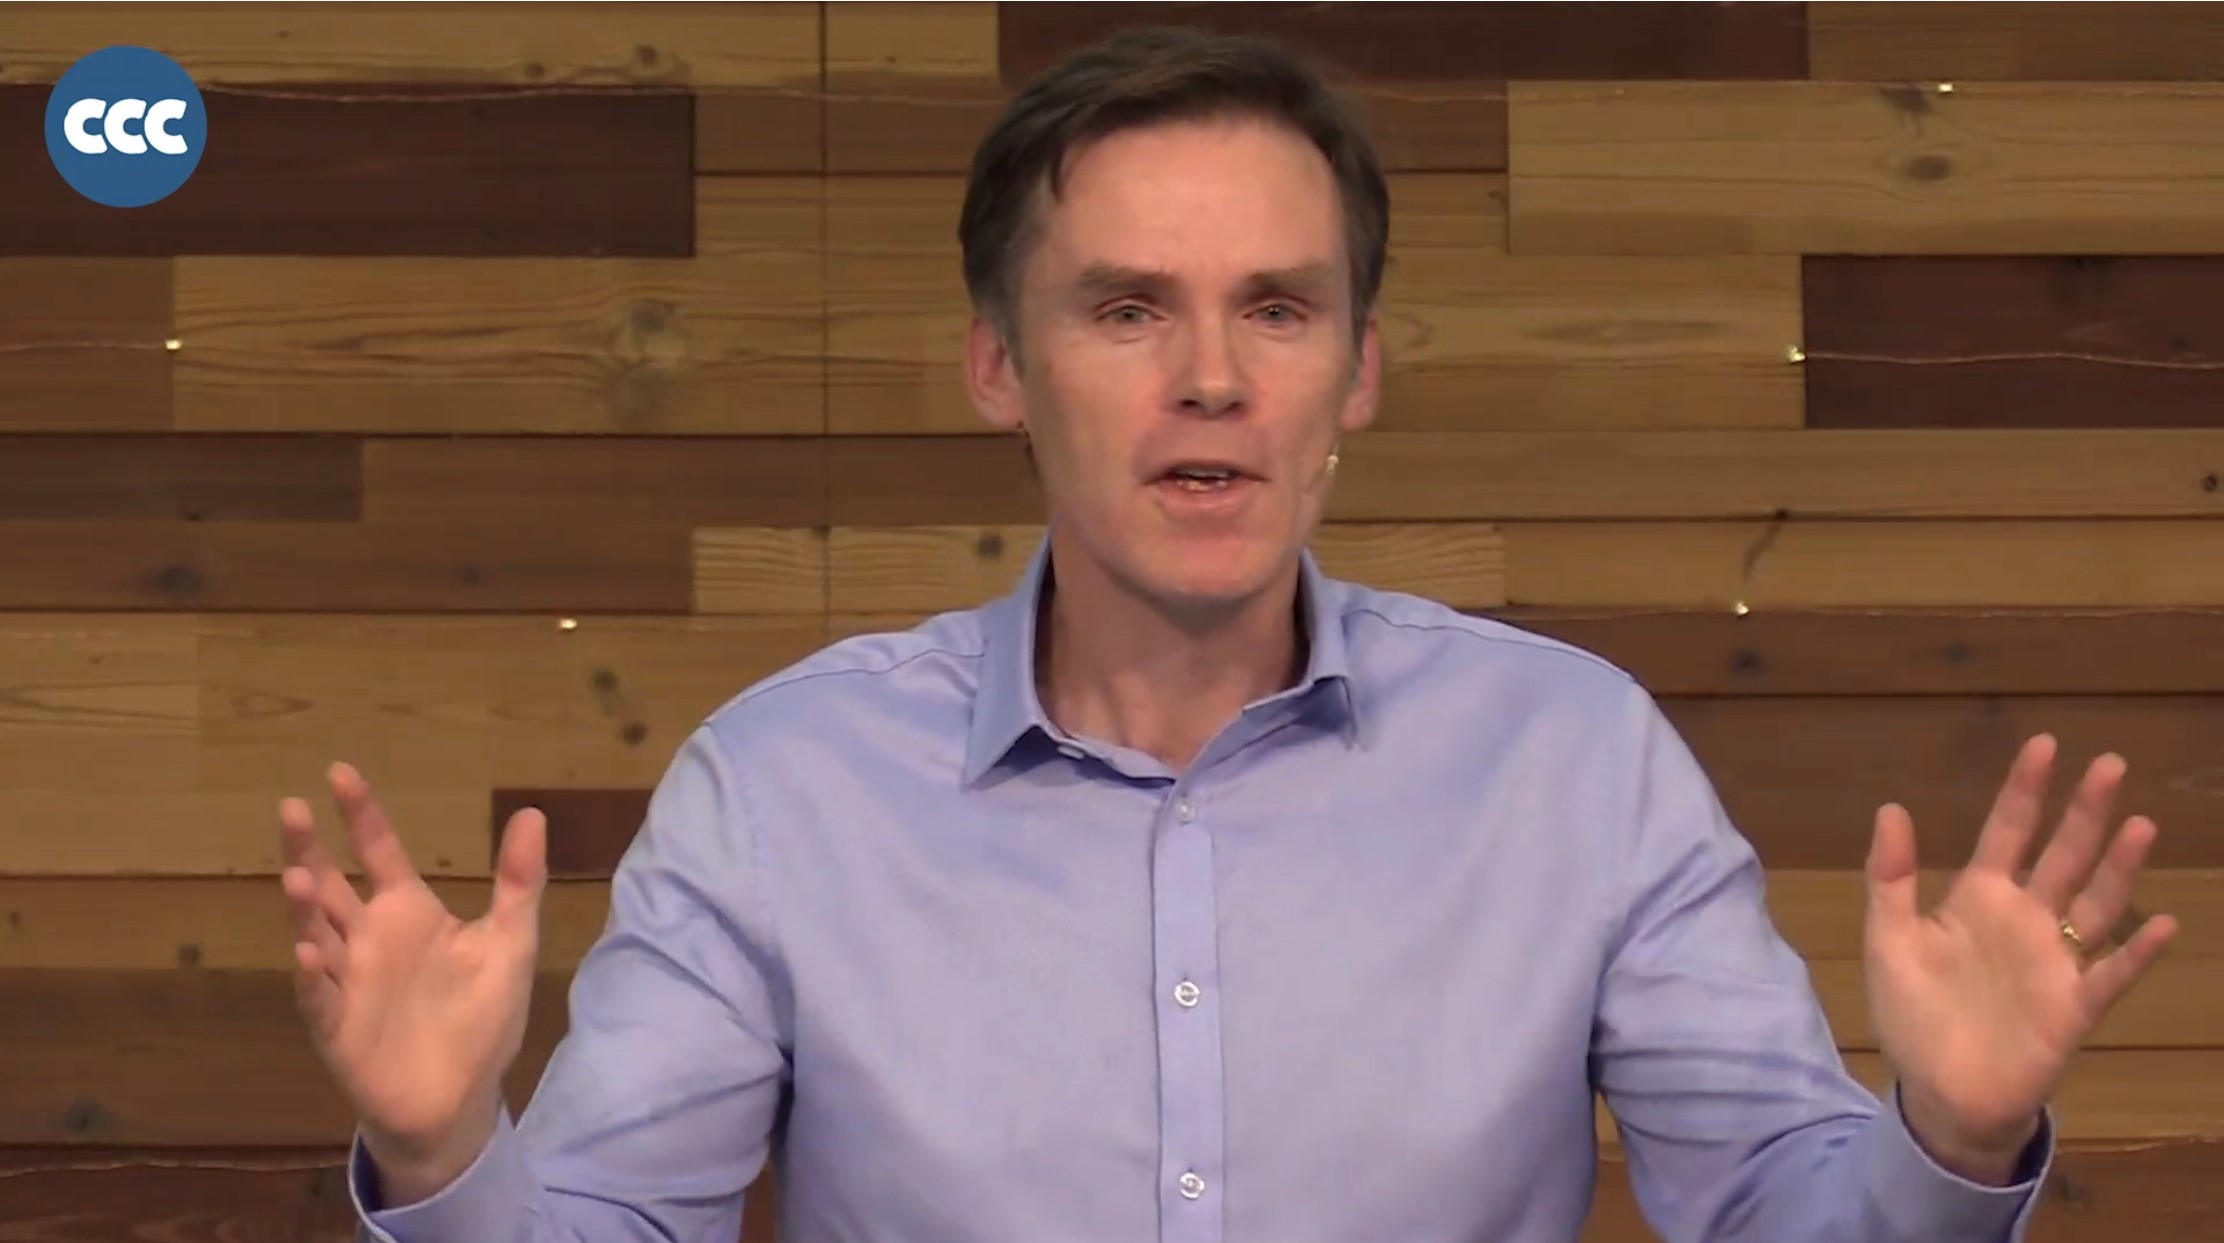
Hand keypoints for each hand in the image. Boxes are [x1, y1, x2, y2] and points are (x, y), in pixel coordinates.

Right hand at [279, 762, 547, 1181]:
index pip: (379, 853)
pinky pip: (320, 999)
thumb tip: (531, 813)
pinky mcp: (339, 1029)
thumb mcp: (509, 944)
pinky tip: (306, 953)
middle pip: (330, 886)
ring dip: (304, 909)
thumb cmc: (481, 1019)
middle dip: (309, 850)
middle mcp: (369, 940)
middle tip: (291, 808)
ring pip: (317, 936)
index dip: (362, 816)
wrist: (460, 1100)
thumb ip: (518, 883)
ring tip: (294, 877)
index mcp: (408, 914)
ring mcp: (348, 983)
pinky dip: (311, 978)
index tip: (339, 773)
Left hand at [1862, 733, 2177, 1177]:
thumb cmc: (1914, 1015)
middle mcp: (2025, 919)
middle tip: (2109, 764)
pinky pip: (2110, 973)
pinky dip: (2136, 952)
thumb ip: (1890, 878)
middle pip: (2062, 855)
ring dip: (2118, 867)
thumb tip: (1890, 807)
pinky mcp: (2074, 1006)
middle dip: (2084, 812)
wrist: (1941, 1093)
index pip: (2006, 832)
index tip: (2044, 745)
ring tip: (2139, 824)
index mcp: (1978, 898)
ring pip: (2094, 903)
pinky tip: (2162, 924)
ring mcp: (2054, 960)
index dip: (2024, 791)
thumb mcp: (1889, 941)